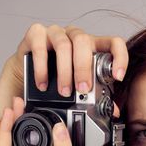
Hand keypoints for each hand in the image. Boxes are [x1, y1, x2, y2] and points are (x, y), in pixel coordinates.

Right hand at [0, 23, 127, 119]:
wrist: (26, 74)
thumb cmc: (56, 79)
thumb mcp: (79, 88)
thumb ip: (98, 97)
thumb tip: (114, 111)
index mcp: (92, 47)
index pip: (113, 42)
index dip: (119, 57)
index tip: (117, 76)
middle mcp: (75, 36)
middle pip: (84, 42)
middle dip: (84, 69)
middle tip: (82, 90)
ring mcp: (55, 33)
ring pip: (64, 44)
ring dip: (64, 71)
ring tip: (64, 91)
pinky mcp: (36, 34)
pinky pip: (40, 46)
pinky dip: (41, 67)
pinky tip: (42, 84)